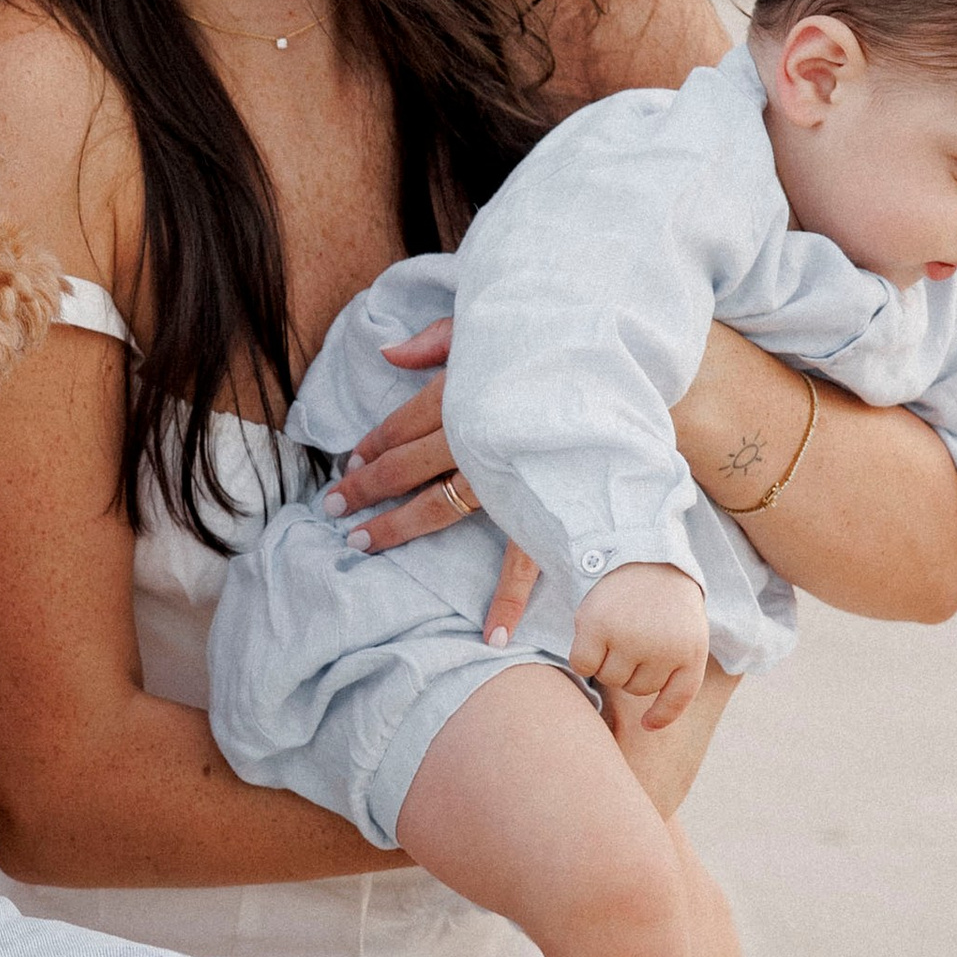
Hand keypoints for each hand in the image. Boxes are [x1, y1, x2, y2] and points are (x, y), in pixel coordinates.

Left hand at [323, 318, 541, 642]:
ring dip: (398, 527)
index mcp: (462, 391)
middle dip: (366, 488)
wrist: (623, 361)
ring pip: (439, 507)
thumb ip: (437, 340)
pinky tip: (492, 633)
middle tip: (333, 508)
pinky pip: (524, 558)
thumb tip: (387, 355)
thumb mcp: (490, 324)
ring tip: (361, 543)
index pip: (402, 425)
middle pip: (406, 467)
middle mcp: (477, 436)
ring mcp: (507, 475)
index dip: (371, 445)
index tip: (349, 461)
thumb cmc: (553, 340)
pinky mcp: (543, 504)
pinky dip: (509, 598)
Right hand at [569, 561, 710, 728]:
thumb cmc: (661, 595)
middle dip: (631, 668)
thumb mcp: (683, 628)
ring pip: (609, 678)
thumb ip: (674, 668)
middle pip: (635, 688)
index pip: (677, 698)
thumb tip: (650, 727)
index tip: (646, 724)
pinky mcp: (596, 625)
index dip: (660, 716)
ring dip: (607, 660)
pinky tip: (590, 632)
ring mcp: (629, 637)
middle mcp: (663, 648)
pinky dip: (582, 656)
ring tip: (616, 627)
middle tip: (634, 632)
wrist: (639, 547)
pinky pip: (582, 665)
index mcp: (691, 649)